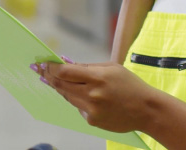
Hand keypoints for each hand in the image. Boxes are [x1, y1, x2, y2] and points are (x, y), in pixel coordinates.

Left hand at [35, 60, 153, 132]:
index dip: (51, 68)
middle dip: (49, 76)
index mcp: (97, 78)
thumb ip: (87, 67)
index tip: (43, 63)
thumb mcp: (111, 68)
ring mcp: (91, 110)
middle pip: (61, 85)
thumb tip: (65, 63)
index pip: (65, 72)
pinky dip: (78, 100)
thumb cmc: (130, 85)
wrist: (146, 110)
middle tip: (39, 70)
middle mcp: (92, 94)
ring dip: (60, 87)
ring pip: (67, 96)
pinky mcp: (92, 121)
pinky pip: (78, 107)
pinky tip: (85, 95)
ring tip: (53, 79)